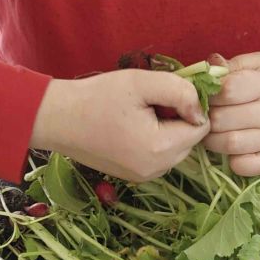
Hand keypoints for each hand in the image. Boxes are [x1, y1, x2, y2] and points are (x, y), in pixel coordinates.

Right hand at [29, 70, 209, 182]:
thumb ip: (180, 91)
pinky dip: (154, 141)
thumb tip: (201, 108)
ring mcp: (144, 177)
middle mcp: (156, 170)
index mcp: (160, 149)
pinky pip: (159, 157)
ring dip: (167, 130)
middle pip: (190, 141)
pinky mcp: (134, 176)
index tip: (165, 94)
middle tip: (149, 102)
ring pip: (176, 150)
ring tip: (138, 114)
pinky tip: (131, 127)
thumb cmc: (97, 97)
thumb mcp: (142, 83)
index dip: (189, 105)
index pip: (201, 127)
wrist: (58, 120)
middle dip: (179, 119)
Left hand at [204, 52, 259, 176]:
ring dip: (213, 140)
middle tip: (207, 115)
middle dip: (206, 117)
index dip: (210, 92)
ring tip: (214, 132)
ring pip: (230, 144)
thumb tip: (209, 68)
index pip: (228, 90)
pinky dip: (237, 164)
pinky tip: (232, 153)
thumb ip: (235, 65)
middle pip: (223, 119)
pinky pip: (252, 167)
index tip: (208, 94)